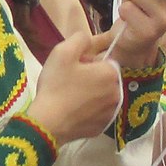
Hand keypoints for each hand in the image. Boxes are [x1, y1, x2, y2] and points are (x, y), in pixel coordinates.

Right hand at [28, 26, 121, 143]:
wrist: (48, 122)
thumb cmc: (56, 85)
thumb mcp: (63, 52)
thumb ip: (80, 39)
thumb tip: (89, 38)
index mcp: (111, 73)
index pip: (105, 60)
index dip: (88, 62)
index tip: (74, 67)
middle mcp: (118, 93)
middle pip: (106, 78)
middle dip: (91, 77)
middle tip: (69, 81)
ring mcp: (112, 112)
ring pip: (103, 96)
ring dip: (91, 93)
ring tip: (70, 96)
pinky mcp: (103, 127)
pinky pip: (98, 113)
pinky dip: (89, 110)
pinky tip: (73, 110)